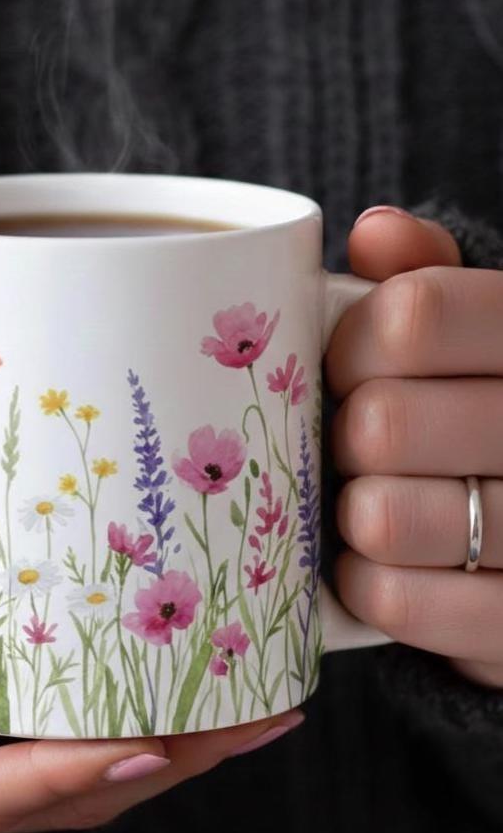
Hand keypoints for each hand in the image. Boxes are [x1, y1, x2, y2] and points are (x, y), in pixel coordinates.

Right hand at [0, 582, 302, 832]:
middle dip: (165, 764)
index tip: (144, 750)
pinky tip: (216, 687)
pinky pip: (95, 742)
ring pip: (97, 777)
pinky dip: (158, 724)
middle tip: (251, 717)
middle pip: (71, 795)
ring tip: (264, 703)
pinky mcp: (20, 735)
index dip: (66, 779)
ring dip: (184, 748)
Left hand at [327, 205, 502, 687]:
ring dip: (350, 512)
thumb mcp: (480, 331)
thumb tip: (377, 232)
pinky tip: (376, 563)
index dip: (348, 345)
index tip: (343, 368)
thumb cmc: (491, 413)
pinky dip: (364, 582)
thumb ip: (430, 279)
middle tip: (355, 446)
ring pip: (383, 517)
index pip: (413, 316)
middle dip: (345, 437)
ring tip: (367, 503)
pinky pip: (395, 600)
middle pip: (383, 423)